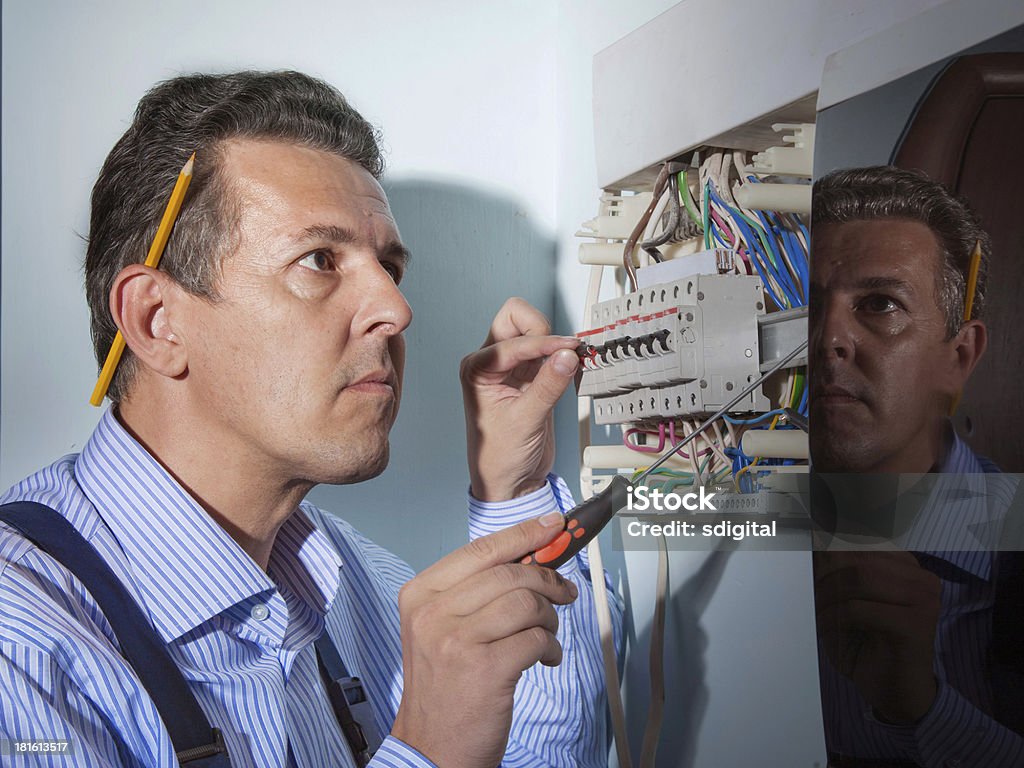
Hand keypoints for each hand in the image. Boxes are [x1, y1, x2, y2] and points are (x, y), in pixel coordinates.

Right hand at [391, 512, 578, 767]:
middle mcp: (434, 613)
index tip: (554, 525)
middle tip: (566, 593)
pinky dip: (551, 647)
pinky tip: (545, 659)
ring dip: (550, 618)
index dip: (523, 534)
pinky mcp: (486, 670)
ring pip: (527, 603)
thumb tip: (530, 557)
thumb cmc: (443, 687)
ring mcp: (457, 641)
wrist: (430, 749)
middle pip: (510, 574)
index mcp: (421, 595)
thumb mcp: (441, 629)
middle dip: (548, 580)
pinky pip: (537, 639)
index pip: (481, 550)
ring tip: (547, 635)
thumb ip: (476, 592)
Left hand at [461, 298, 578, 501]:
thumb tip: (567, 355)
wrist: (511, 482)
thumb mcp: (526, 421)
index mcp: (477, 369)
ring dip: (554, 344)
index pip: (513, 339)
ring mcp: (512, 368)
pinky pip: (549, 353)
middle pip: (517, 320)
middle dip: (542, 331)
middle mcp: (492, 363)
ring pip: (534, 332)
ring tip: (568, 365)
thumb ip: (548, 385)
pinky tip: (569, 373)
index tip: (569, 351)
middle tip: (562, 352)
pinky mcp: (531, 377)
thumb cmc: (500, 457)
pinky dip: (562, 358)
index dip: (543, 344)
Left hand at [814, 551, 940, 723]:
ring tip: (817, 612)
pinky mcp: (914, 624)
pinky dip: (832, 617)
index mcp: (906, 566)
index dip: (824, 552)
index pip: (857, 542)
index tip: (805, 566)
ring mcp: (922, 599)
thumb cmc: (869, 644)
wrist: (897, 692)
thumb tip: (808, 542)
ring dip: (826, 595)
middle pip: (854, 556)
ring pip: (856, 578)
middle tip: (808, 594)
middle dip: (822, 574)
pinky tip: (825, 628)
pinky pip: (857, 608)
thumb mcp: (849, 601)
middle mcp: (920, 578)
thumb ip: (836, 573)